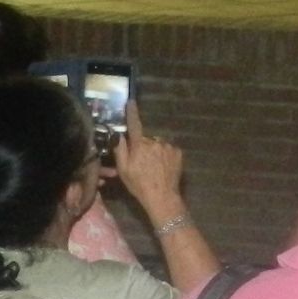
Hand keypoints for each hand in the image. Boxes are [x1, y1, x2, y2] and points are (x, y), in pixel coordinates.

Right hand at [111, 101, 187, 220]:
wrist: (162, 196)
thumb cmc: (139, 185)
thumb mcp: (123, 170)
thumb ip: (120, 150)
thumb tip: (119, 135)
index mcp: (140, 145)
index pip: (135, 125)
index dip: (132, 113)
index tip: (131, 102)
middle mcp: (154, 142)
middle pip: (146, 139)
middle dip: (143, 147)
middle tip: (142, 163)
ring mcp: (168, 146)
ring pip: (158, 144)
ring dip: (155, 151)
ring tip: (154, 167)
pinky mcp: (178, 152)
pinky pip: (168, 149)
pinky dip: (165, 155)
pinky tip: (163, 167)